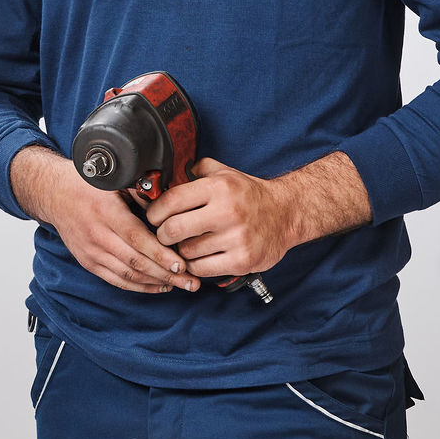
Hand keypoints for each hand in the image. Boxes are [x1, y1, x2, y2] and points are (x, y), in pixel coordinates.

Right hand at [12, 145, 197, 293]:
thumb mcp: (115, 181)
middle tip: (192, 282)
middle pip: (136, 262)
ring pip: (128, 275)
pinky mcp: (88, 261)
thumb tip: (171, 208)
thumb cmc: (86, 184)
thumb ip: (142, 195)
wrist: (54, 193)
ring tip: (181, 285)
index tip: (182, 264)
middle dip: (168, 274)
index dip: (161, 255)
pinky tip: (158, 286)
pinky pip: (116, 280)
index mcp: (106, 212)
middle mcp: (97, 235)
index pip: (137, 239)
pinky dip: (139, 287)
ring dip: (157, 283)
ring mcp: (91, 251)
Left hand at [147, 154, 368, 278]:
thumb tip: (162, 175)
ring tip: (188, 243)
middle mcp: (227, 212)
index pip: (171, 201)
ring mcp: (236, 238)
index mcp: (219, 188)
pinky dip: (195, 264)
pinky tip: (200, 256)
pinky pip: (202, 268)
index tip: (153, 216)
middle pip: (173, 230)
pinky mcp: (242, 261)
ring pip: (186, 252)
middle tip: (165, 234)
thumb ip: (194, 170)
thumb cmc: (248, 194)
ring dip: (181, 250)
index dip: (154, 211)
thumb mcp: (223, 172)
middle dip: (162, 234)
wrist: (287, 213)